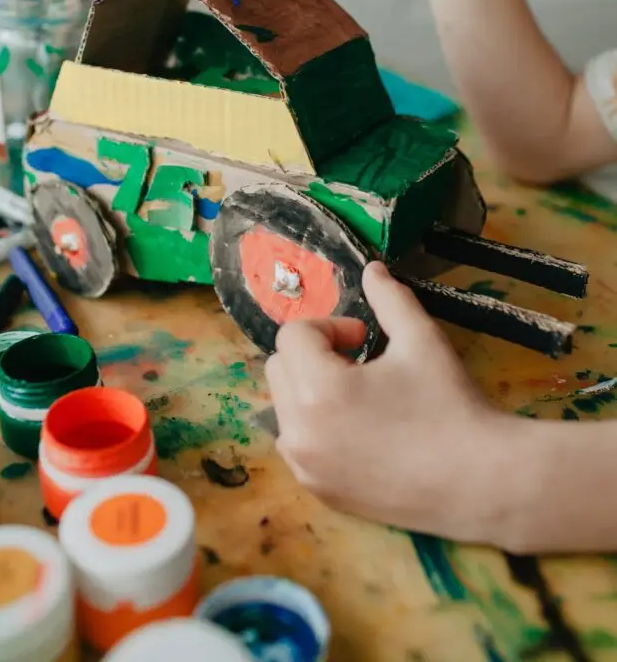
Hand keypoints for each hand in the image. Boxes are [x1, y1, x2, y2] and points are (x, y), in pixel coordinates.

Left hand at [265, 262, 504, 540]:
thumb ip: (389, 298)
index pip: (293, 335)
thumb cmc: (451, 404)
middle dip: (314, 356)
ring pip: (285, 407)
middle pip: (280, 368)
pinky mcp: (320, 493)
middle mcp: (300, 432)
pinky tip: (362, 431)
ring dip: (311, 390)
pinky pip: (299, 444)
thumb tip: (372, 269)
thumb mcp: (421, 339)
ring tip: (362, 397)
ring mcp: (306, 468)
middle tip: (363, 364)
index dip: (330, 326)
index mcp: (318, 389)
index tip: (366, 338)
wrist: (481, 482)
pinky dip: (317, 428)